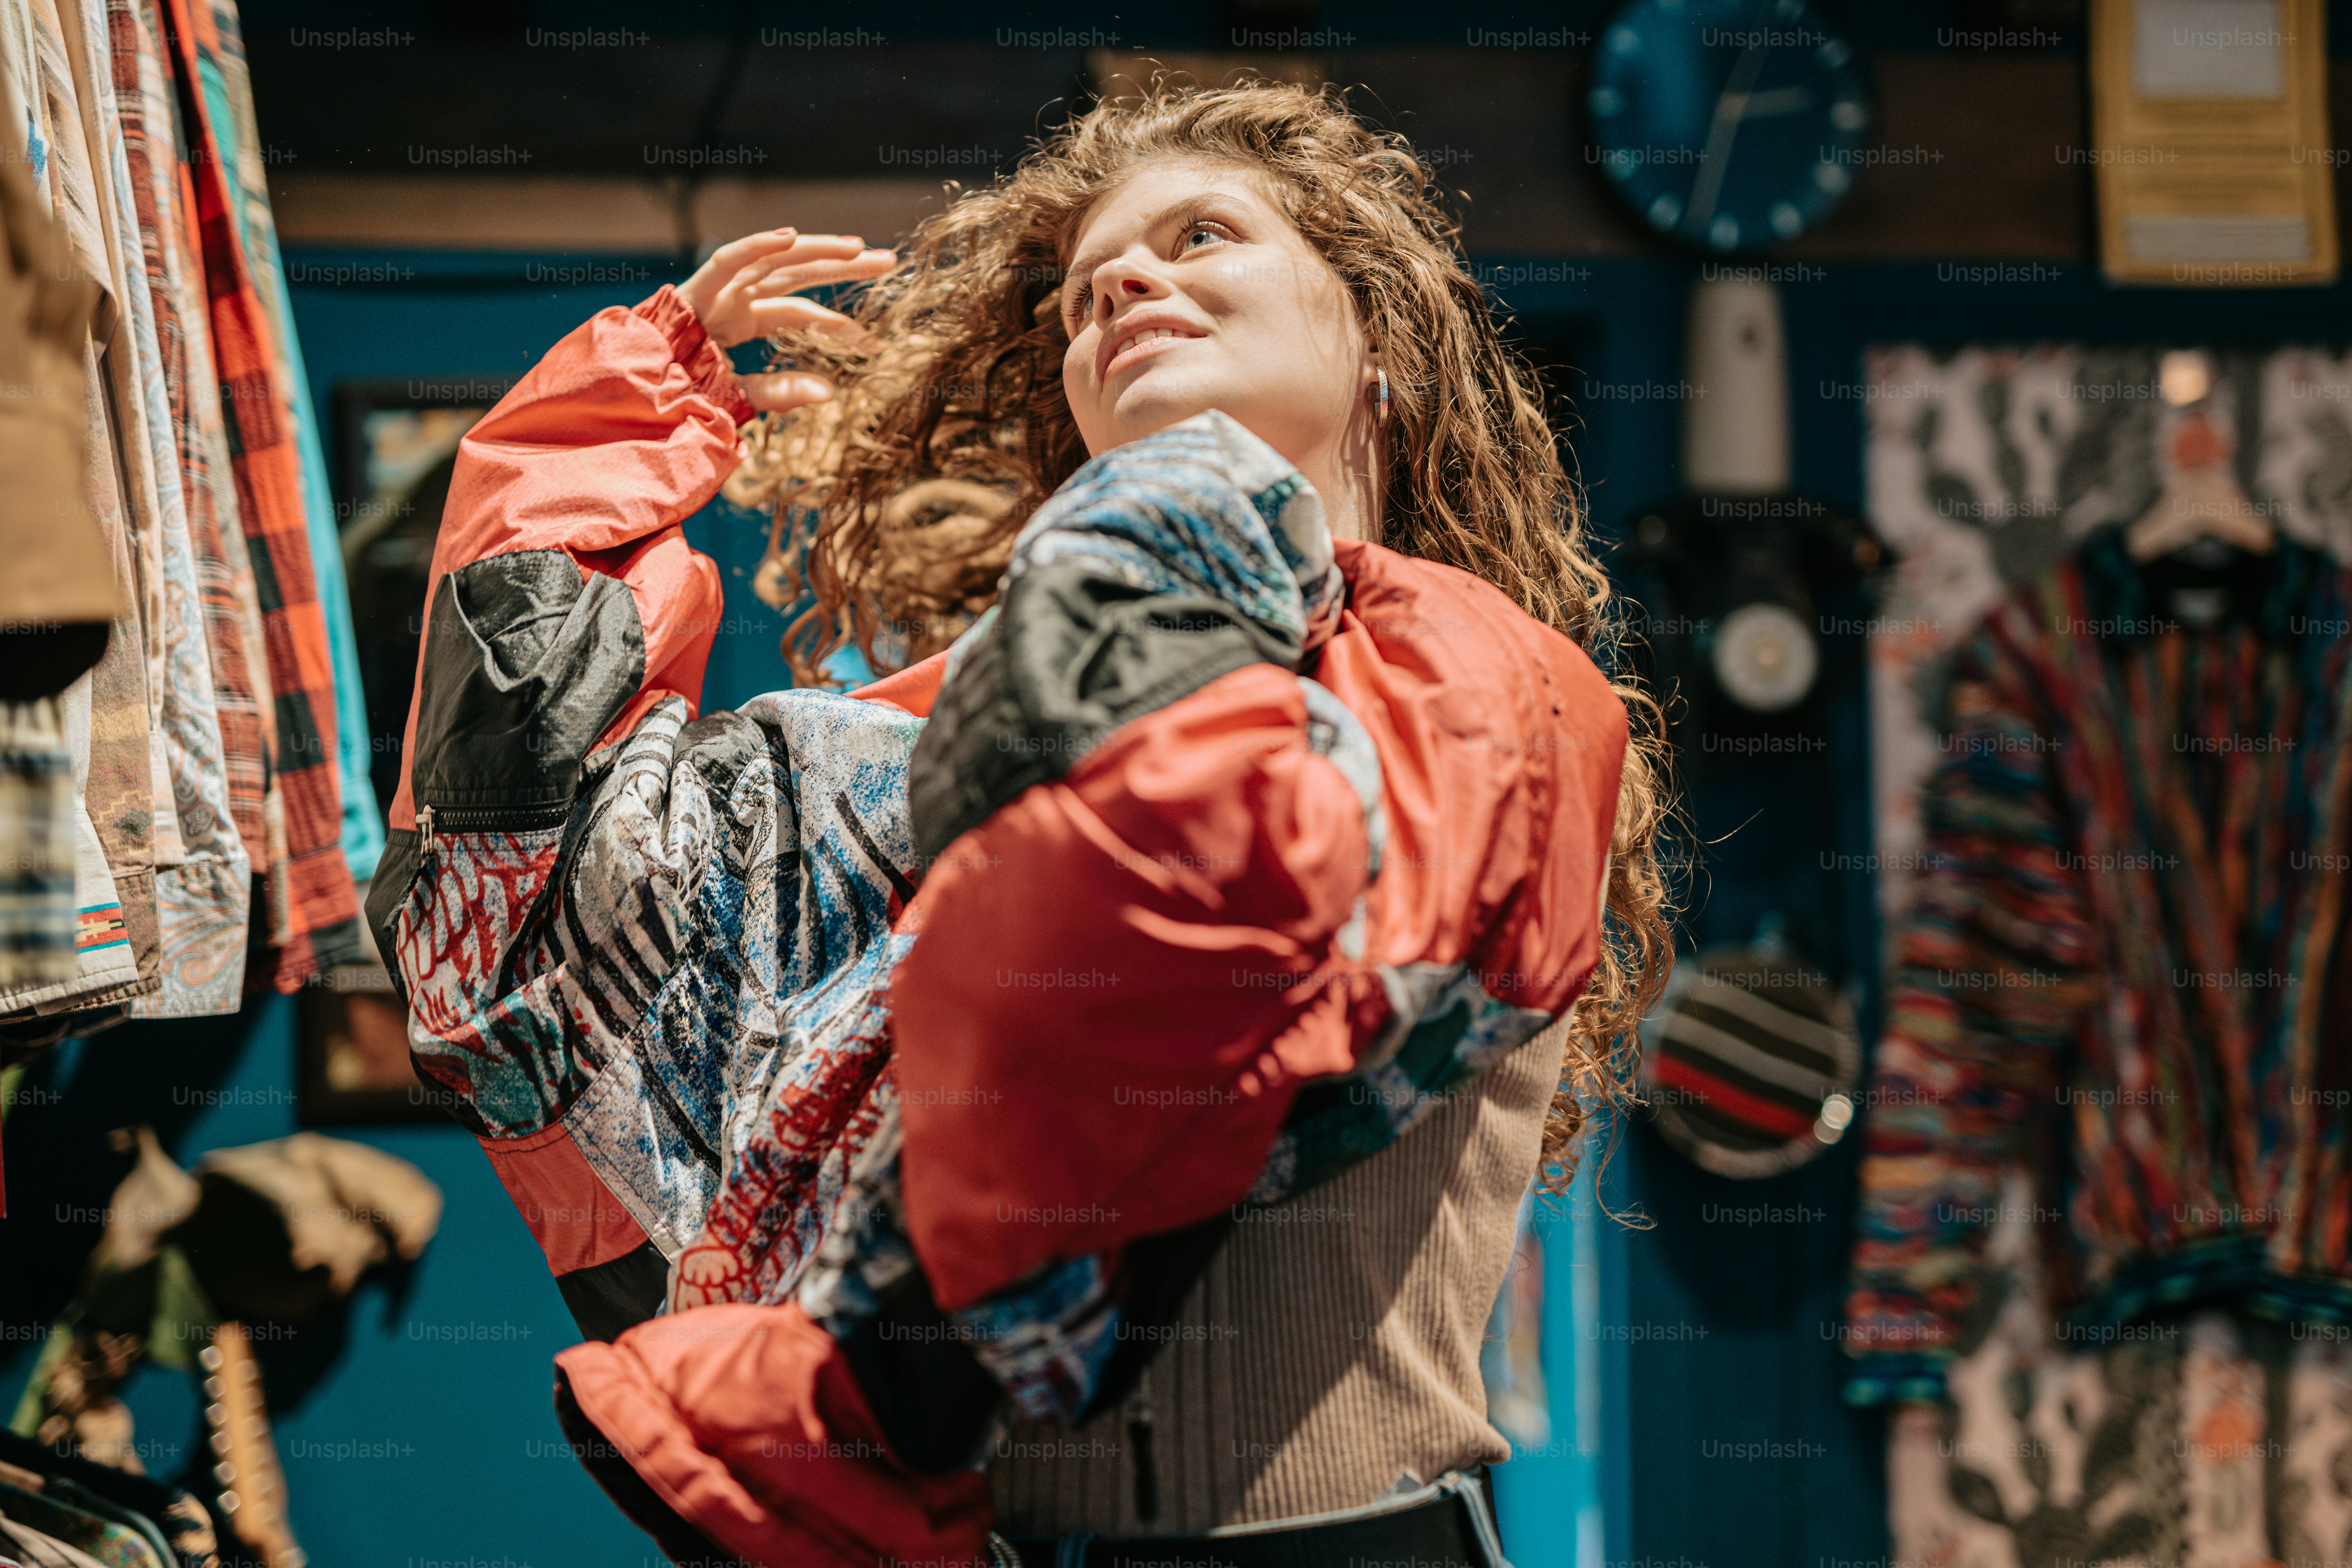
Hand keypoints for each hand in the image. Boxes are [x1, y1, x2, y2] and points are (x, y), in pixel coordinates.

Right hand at [677, 228, 895, 412]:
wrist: (630, 403)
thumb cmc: (678, 401)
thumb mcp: (739, 399)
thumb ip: (780, 392)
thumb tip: (830, 393)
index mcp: (743, 321)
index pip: (800, 312)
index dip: (838, 323)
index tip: (876, 340)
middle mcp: (733, 298)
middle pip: (797, 275)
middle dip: (842, 267)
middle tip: (888, 262)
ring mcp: (715, 290)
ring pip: (773, 260)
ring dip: (815, 251)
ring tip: (858, 248)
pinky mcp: (694, 289)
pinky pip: (727, 261)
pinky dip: (756, 246)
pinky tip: (790, 236)